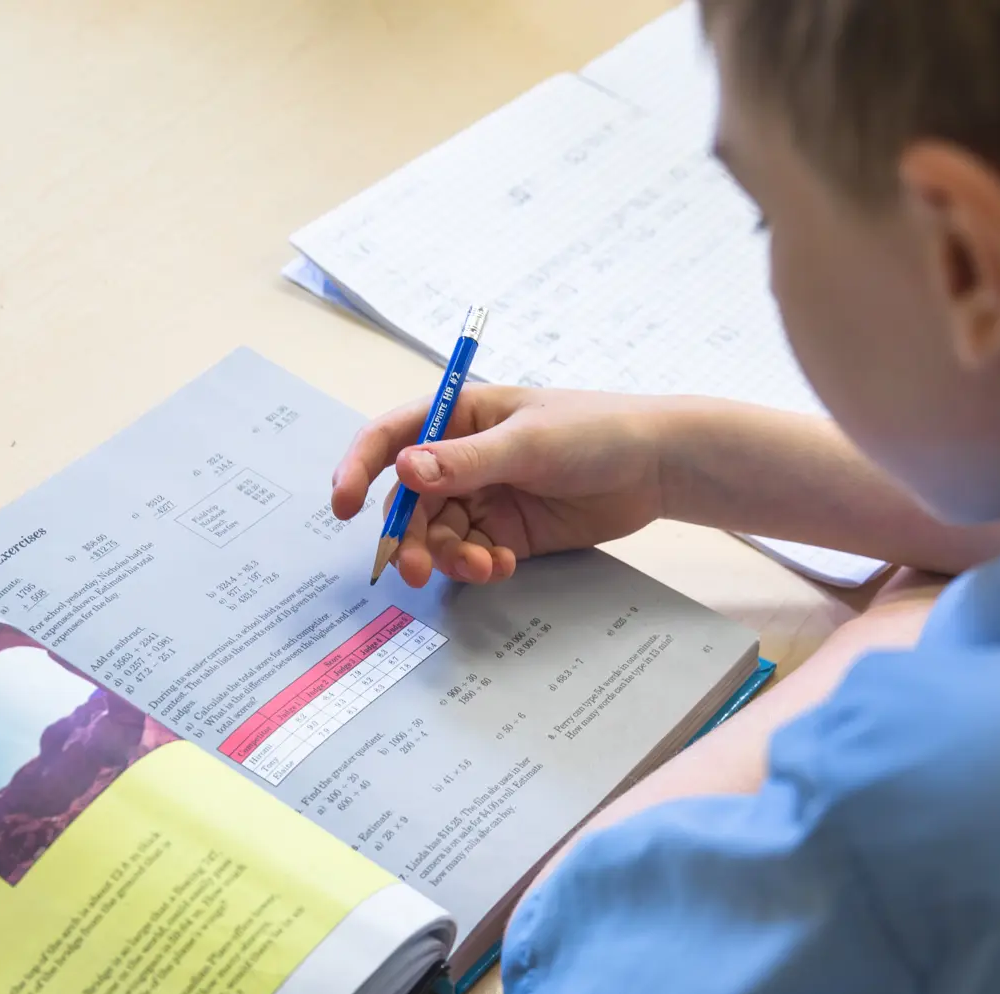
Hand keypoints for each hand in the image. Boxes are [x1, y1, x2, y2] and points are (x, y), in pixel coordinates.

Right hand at [329, 385, 667, 585]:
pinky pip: (473, 554)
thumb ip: (464, 462)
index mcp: (457, 417)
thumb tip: (404, 471)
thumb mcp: (527, 442)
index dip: (359, 469)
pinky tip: (503, 565)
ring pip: (439, 535)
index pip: (390, 439)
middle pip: (409, 502)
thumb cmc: (595, 430)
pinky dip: (479, 566)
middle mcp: (460, 458)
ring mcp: (483, 496)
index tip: (342, 505)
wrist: (657, 466)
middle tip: (417, 570)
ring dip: (449, 557)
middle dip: (409, 536)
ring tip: (483, 566)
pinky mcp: (507, 531)